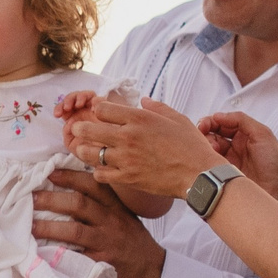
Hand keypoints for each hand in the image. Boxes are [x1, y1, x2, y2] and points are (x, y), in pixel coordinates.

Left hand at [32, 170, 164, 277]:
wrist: (153, 273)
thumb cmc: (132, 243)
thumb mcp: (123, 217)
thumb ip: (101, 205)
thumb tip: (66, 191)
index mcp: (116, 207)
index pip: (92, 185)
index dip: (70, 176)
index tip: (50, 171)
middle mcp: (111, 221)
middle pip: (79, 204)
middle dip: (51, 199)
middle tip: (30, 197)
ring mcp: (106, 243)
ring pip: (75, 230)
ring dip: (49, 226)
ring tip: (30, 225)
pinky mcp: (101, 264)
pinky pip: (77, 256)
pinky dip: (58, 254)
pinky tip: (41, 252)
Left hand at [62, 95, 216, 202]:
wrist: (199, 175)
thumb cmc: (191, 145)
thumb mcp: (177, 118)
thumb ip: (157, 107)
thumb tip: (143, 99)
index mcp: (139, 118)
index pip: (102, 109)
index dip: (97, 110)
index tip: (98, 114)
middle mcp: (128, 137)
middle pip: (87, 129)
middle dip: (79, 129)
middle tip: (78, 131)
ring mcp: (125, 159)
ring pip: (88, 153)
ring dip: (84, 151)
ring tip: (87, 150)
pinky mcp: (127, 178)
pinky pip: (100, 174)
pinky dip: (98, 171)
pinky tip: (104, 168)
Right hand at [197, 111, 277, 205]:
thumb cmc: (276, 163)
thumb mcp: (262, 133)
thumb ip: (241, 120)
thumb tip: (217, 115)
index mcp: (243, 135)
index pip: (219, 124)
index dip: (209, 123)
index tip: (203, 126)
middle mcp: (234, 148)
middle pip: (210, 136)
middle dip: (205, 136)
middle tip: (208, 142)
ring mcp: (227, 163)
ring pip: (207, 151)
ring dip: (205, 150)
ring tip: (212, 154)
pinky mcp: (223, 177)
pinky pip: (208, 168)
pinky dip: (205, 163)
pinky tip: (209, 164)